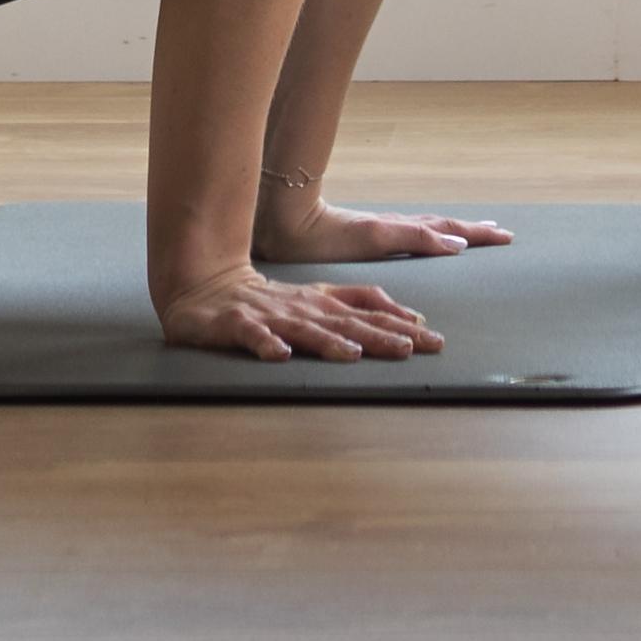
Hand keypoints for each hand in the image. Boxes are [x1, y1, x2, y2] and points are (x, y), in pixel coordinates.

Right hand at [160, 263, 442, 359]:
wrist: (206, 286)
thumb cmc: (270, 300)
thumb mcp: (319, 298)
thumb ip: (359, 304)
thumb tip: (410, 318)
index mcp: (322, 302)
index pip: (368, 312)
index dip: (400, 324)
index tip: (433, 340)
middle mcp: (303, 308)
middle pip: (346, 323)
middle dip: (379, 335)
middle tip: (413, 349)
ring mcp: (270, 316)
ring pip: (305, 329)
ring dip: (329, 341)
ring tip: (354, 353)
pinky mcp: (237, 325)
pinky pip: (252, 336)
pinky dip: (266, 344)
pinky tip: (280, 355)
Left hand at [256, 192, 516, 267]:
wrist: (287, 224)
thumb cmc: (326, 235)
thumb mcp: (376, 238)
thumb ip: (415, 239)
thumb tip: (457, 244)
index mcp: (401, 229)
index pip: (448, 229)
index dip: (477, 234)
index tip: (505, 236)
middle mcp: (395, 228)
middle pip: (441, 226)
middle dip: (471, 230)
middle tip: (499, 233)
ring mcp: (381, 231)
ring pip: (426, 230)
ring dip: (452, 232)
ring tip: (470, 234)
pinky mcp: (365, 238)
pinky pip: (408, 237)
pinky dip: (428, 238)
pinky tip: (423, 242)